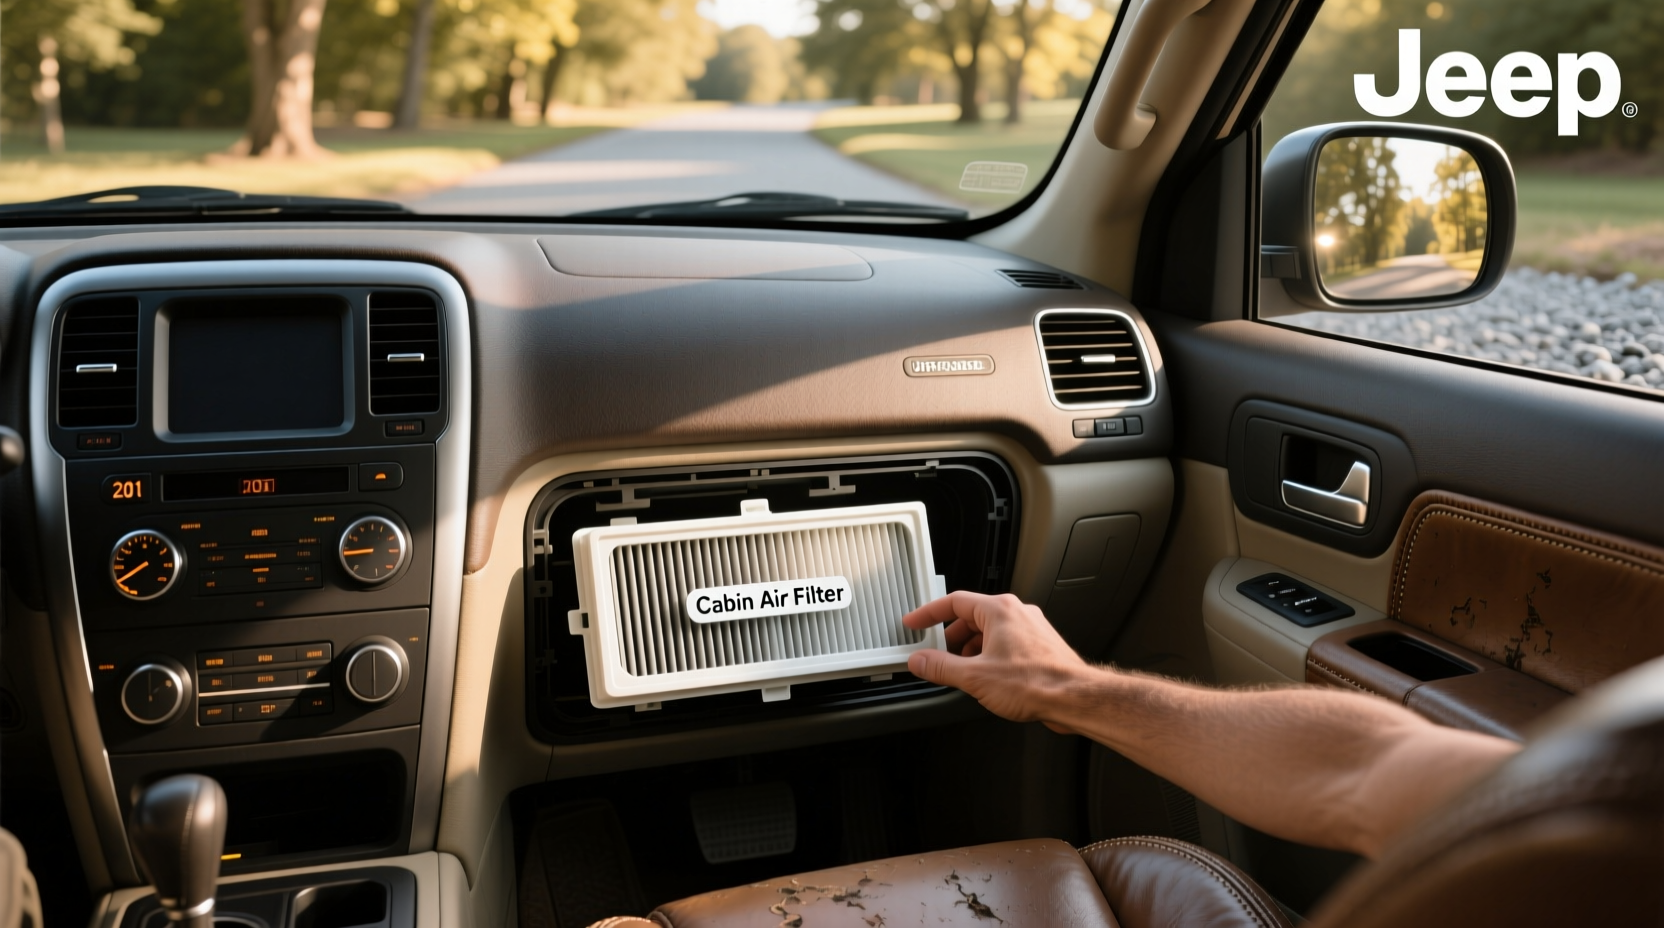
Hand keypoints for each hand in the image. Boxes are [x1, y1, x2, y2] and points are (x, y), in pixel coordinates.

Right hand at [902, 591, 1089, 730]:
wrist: (1074, 698)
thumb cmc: (1036, 682)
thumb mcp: (975, 677)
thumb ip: (941, 667)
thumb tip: (920, 661)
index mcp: (999, 610)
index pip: (953, 602)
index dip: (929, 613)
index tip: (915, 623)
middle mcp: (1017, 613)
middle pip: (971, 617)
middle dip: (950, 638)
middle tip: (936, 655)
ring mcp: (1030, 628)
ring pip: (989, 632)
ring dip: (970, 650)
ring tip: (961, 672)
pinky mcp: (1039, 645)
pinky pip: (1005, 643)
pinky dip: (989, 655)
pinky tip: (986, 677)